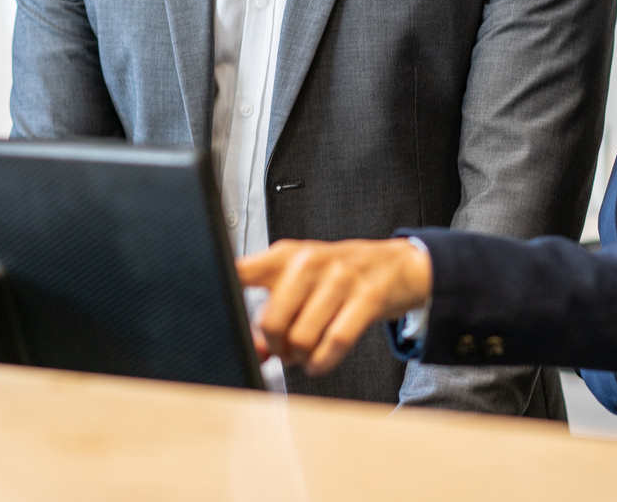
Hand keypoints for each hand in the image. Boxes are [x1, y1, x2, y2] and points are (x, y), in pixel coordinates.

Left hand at [236, 238, 432, 375]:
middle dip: (274, 347)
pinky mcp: (368, 297)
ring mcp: (341, 278)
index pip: (240, 271)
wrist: (396, 265)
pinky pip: (335, 341)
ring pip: (301, 336)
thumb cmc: (340, 274)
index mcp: (286, 255)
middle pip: (270, 321)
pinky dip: (322, 361)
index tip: (220, 318)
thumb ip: (272, 310)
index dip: (223, 296)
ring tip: (304, 354)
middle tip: (284, 349)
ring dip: (300, 357)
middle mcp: (310, 261)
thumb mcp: (301, 281)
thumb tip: (255, 350)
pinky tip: (319, 361)